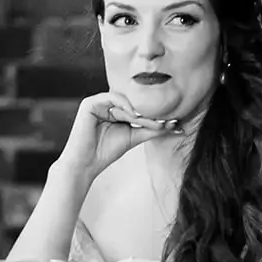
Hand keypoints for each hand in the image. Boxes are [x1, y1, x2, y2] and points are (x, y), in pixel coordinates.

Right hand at [55, 92, 179, 186]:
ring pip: (125, 100)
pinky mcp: (89, 103)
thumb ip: (153, 129)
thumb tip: (174, 125)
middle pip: (134, 102)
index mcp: (117, 110)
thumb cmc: (107, 151)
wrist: (86, 163)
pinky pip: (112, 97)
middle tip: (167, 121)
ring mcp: (98, 102)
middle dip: (151, 112)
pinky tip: (134, 115)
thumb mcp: (135, 137)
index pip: (139, 107)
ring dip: (139, 110)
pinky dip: (125, 104)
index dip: (156, 114)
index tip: (175, 123)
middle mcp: (107, 104)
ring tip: (149, 121)